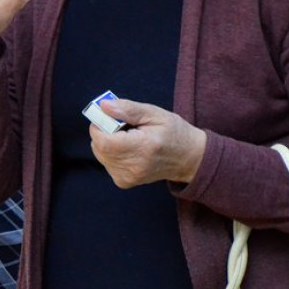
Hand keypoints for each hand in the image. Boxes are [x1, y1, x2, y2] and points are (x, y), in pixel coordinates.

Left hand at [90, 98, 206, 187]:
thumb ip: (128, 109)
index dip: (100, 125)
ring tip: (126, 137)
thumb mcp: (154, 114)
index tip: (110, 117)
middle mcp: (134, 167)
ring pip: (100, 154)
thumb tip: (104, 106)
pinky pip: (106, 162)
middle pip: (99, 147)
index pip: (103, 140)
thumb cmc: (174, 132)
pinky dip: (111, 152)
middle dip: (103, 132)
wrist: (189, 159)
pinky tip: (127, 148)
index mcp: (143, 148)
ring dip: (107, 142)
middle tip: (121, 125)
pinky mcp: (124, 182)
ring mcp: (128, 177)